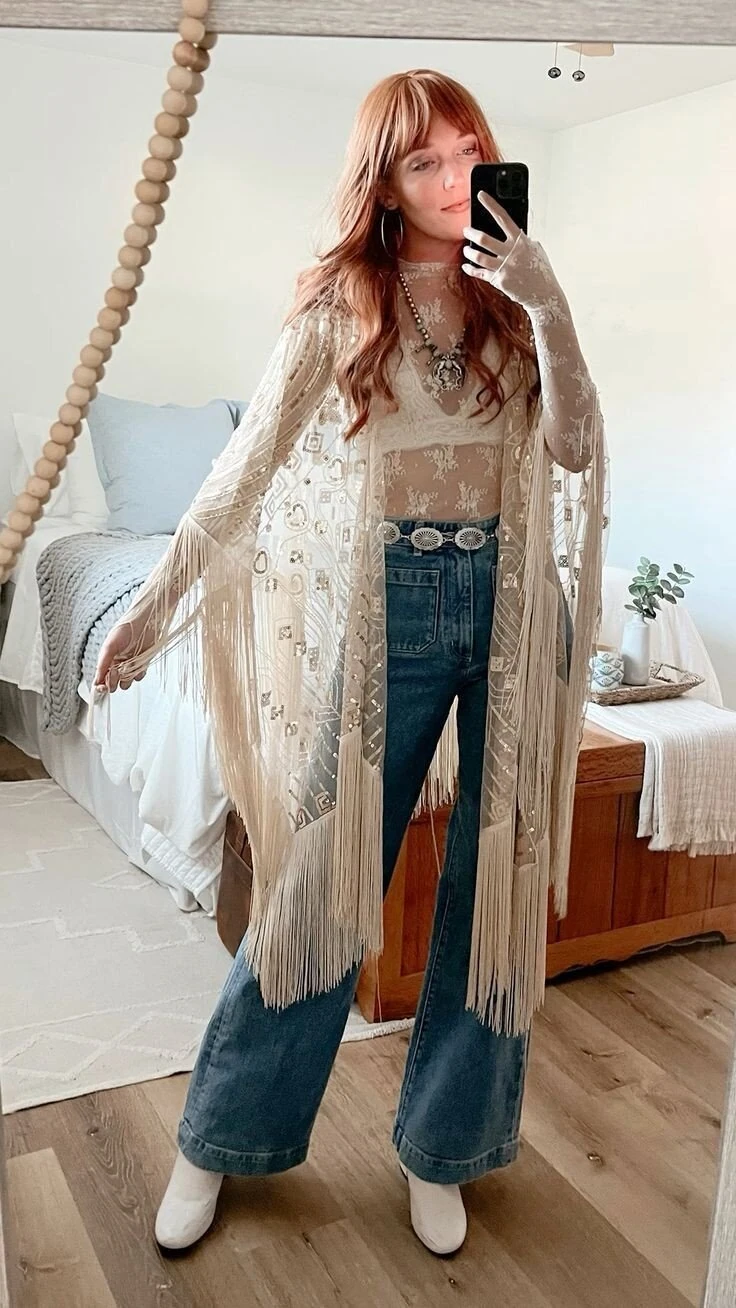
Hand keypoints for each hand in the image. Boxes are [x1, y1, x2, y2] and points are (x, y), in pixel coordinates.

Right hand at [94, 617, 147, 692]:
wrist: (145, 621)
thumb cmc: (125, 629)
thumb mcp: (110, 646)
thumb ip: (102, 664)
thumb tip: (96, 681)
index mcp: (107, 659)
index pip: (101, 678)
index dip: (101, 685)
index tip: (102, 688)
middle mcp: (117, 663)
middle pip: (113, 683)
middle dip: (113, 681)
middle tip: (116, 673)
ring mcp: (130, 665)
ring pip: (126, 682)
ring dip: (127, 678)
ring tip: (129, 666)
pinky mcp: (142, 664)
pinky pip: (139, 676)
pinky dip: (138, 673)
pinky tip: (138, 665)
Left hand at [461, 193, 565, 316]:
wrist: (544, 295)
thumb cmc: (541, 271)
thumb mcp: (536, 250)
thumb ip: (522, 240)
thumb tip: (512, 232)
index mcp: (521, 241)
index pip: (503, 217)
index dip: (491, 204)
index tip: (480, 195)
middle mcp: (511, 253)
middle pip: (485, 239)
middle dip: (472, 233)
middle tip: (466, 230)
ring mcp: (504, 268)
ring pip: (479, 257)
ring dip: (469, 252)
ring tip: (467, 249)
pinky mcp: (499, 281)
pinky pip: (480, 273)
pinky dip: (471, 269)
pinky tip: (466, 266)